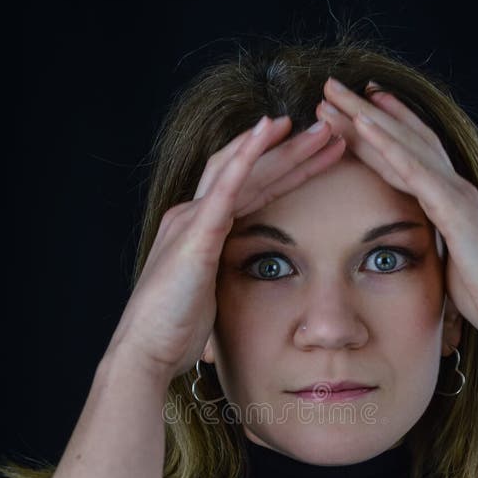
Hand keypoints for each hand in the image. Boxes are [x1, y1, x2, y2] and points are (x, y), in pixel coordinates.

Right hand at [107, 116, 345, 386]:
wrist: (146, 349)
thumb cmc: (174, 331)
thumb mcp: (210, 297)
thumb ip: (225, 278)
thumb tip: (247, 284)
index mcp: (201, 232)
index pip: (250, 191)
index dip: (285, 172)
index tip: (317, 156)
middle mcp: (194, 216)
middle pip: (251, 172)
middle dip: (293, 151)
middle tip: (331, 130)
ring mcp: (193, 221)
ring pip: (244, 169)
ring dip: (283, 146)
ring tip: (320, 127)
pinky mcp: (195, 234)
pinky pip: (225, 185)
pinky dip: (247, 155)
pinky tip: (270, 129)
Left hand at [315, 76, 477, 341]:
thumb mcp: (450, 265)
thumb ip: (434, 246)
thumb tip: (414, 251)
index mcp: (450, 201)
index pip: (411, 154)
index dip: (383, 130)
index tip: (356, 108)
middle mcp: (453, 187)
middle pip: (402, 138)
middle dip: (364, 111)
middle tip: (330, 87)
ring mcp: (455, 193)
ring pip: (403, 144)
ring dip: (364, 117)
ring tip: (330, 94)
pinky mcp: (454, 209)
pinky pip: (414, 170)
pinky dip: (387, 145)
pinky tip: (362, 125)